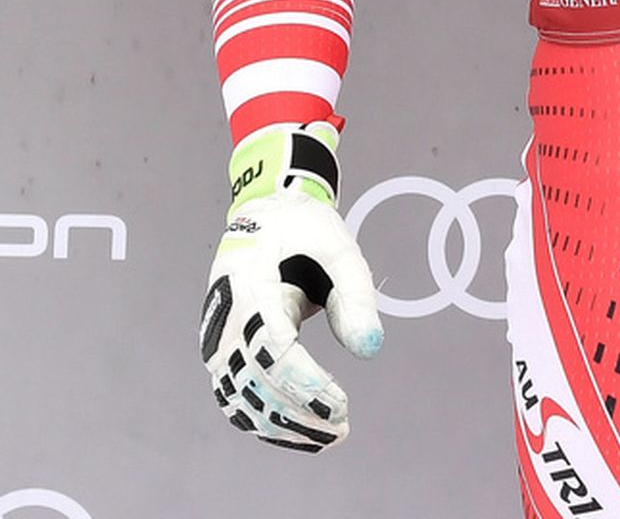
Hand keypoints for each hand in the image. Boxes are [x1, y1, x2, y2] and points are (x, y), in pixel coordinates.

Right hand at [202, 124, 381, 451]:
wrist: (262, 214)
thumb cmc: (303, 227)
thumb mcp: (339, 245)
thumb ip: (355, 294)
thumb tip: (370, 349)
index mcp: (248, 283)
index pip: (270, 347)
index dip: (303, 383)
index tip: (338, 404)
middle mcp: (224, 316)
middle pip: (252, 379)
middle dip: (296, 411)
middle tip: (342, 429)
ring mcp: (217, 337)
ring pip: (238, 395)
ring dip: (279, 424)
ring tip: (327, 439)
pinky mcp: (222, 351)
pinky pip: (235, 393)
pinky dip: (262, 419)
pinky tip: (298, 434)